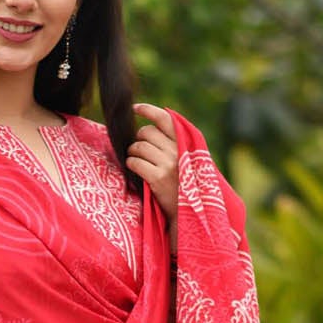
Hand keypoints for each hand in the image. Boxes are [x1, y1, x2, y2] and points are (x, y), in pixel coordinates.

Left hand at [128, 103, 178, 227]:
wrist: (190, 214)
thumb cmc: (186, 187)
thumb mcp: (188, 161)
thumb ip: (174, 144)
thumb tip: (147, 128)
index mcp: (186, 144)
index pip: (165, 119)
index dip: (148, 111)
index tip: (135, 108)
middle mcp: (178, 150)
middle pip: (146, 132)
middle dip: (138, 139)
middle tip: (140, 151)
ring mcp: (168, 164)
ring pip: (138, 146)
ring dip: (133, 154)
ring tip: (138, 163)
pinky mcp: (158, 178)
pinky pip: (135, 162)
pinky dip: (131, 165)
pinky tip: (137, 172)